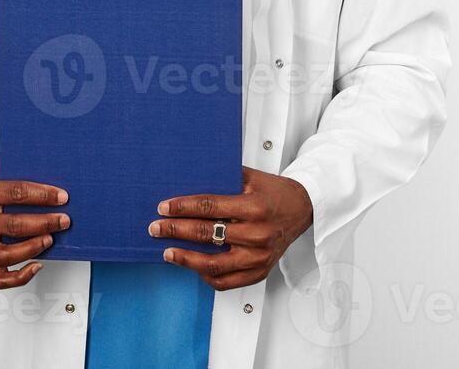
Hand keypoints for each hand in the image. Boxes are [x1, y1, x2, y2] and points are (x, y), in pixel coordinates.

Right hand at [0, 151, 68, 289]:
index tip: (61, 196)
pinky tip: (37, 265)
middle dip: (44, 222)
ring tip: (51, 239)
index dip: (41, 195)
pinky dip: (20, 277)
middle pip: (13, 225)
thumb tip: (48, 154)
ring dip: (33, 248)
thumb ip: (14, 160)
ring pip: (5, 254)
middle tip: (64, 219)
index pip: (14, 193)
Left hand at [149, 166, 313, 290]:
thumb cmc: (274, 191)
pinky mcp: (259, 272)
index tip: (163, 208)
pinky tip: (192, 266)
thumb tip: (187, 177)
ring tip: (167, 252)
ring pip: (213, 264)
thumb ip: (222, 178)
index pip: (209, 208)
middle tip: (155, 228)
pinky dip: (206, 275)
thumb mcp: (250, 177)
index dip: (182, 208)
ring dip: (186, 259)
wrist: (302, 209)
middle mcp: (256, 234)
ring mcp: (258, 257)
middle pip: (206, 234)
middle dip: (175, 231)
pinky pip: (226, 281)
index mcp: (254, 207)